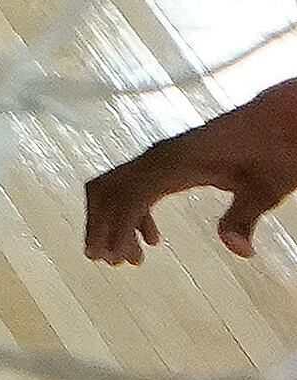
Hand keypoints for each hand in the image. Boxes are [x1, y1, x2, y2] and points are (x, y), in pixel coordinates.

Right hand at [85, 78, 296, 264]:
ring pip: (116, 185)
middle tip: (107, 261)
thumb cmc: (273, 150)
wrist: (278, 118)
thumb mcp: (266, 188)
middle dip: (101, 224)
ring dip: (110, 218)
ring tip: (125, 256)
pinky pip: (134, 183)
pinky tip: (151, 238)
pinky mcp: (169, 159)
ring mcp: (161, 155)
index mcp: (177, 162)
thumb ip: (244, 218)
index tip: (117, 257)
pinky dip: (130, 210)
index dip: (117, 227)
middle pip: (110, 188)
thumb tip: (238, 250)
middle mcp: (160, 156)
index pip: (130, 195)